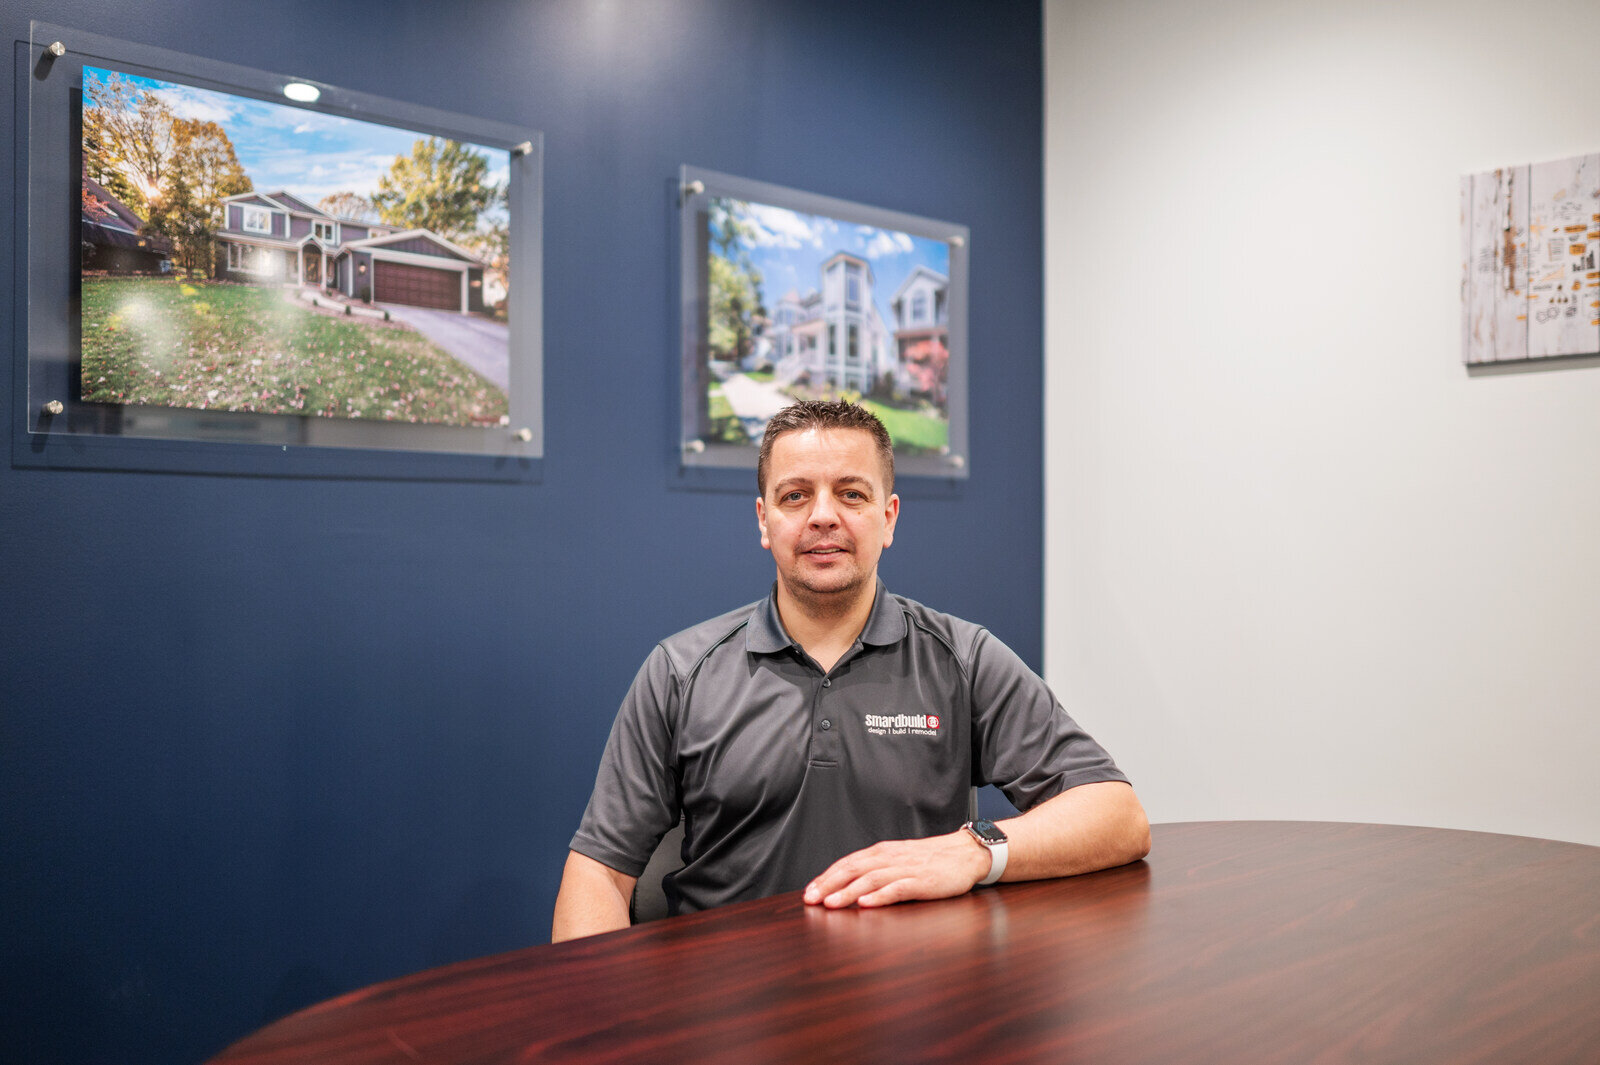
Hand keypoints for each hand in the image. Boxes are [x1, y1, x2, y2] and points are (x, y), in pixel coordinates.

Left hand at [802, 830, 992, 908]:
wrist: (965, 853)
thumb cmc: (930, 860)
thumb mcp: (898, 860)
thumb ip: (875, 869)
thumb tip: (847, 884)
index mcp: (882, 852)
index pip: (847, 863)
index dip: (826, 877)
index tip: (809, 891)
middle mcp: (890, 858)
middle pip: (853, 869)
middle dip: (829, 884)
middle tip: (810, 899)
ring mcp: (906, 869)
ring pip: (871, 879)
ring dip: (848, 891)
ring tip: (831, 903)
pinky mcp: (922, 881)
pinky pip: (898, 888)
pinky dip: (880, 896)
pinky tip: (866, 903)